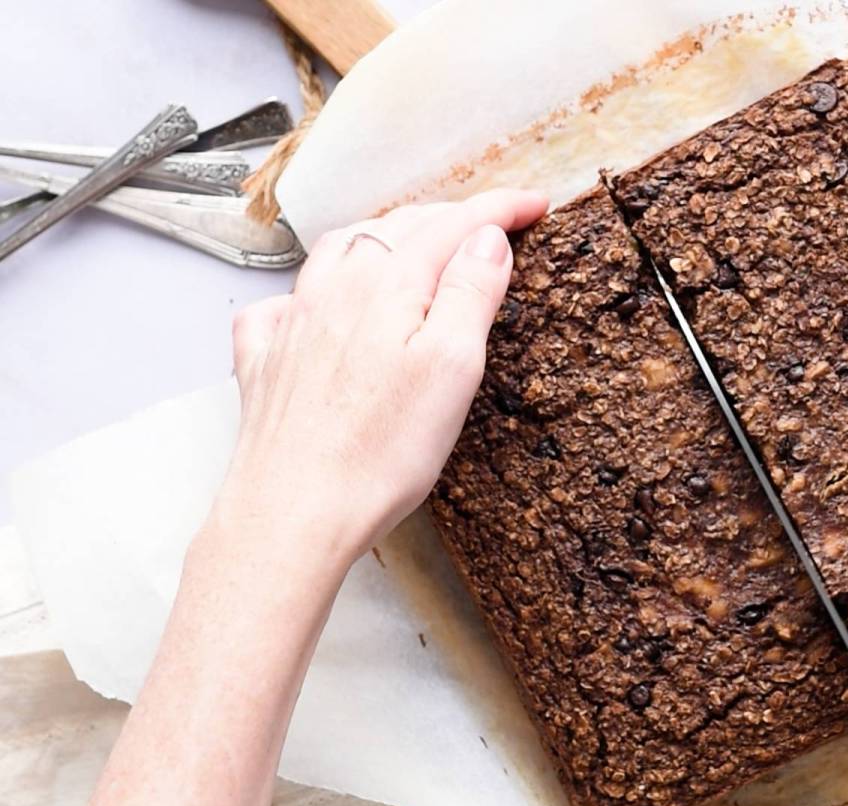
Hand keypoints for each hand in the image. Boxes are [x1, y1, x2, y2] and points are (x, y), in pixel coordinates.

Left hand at [74, 189, 547, 805]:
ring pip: (339, 253)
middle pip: (397, 229)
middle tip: (490, 222)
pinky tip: (315, 307)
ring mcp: (293, 323)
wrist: (290, 514)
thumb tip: (486, 236)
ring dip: (383, 238)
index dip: (499, 207)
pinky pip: (284, 304)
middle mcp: (334, 290)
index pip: (454, 223)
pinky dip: (311, 290)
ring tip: (410, 245)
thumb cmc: (380, 452)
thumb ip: (469, 291)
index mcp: (387, 284)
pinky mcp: (265, 364)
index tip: (536, 202)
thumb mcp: (453, 367)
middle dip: (448, 216)